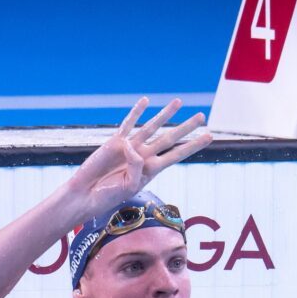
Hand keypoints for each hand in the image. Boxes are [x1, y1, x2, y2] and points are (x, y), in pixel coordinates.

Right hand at [67, 97, 211, 215]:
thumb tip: (132, 146)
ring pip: (152, 127)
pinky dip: (136, 112)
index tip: (209, 136)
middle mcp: (144, 156)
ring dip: (165, 114)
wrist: (87, 195)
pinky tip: (146, 101)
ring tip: (179, 102)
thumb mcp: (129, 186)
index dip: (193, 145)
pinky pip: (128, 124)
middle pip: (170, 138)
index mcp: (151, 169)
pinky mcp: (115, 142)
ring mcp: (130, 147)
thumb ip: (136, 167)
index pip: (177, 154)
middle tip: (202, 116)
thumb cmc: (108, 196)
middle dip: (186, 127)